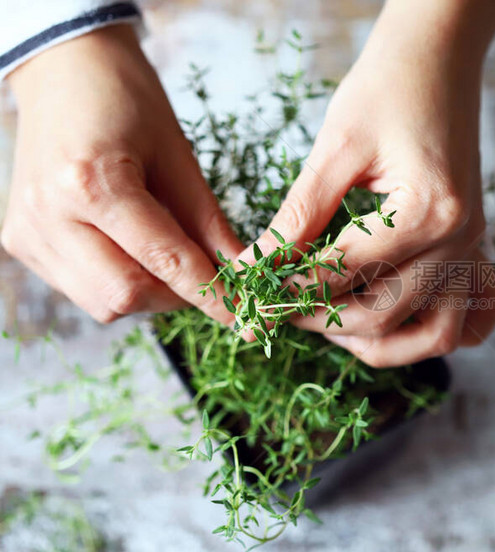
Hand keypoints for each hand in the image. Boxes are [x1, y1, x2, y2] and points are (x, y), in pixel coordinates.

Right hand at [1, 25, 242, 324]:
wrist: (65, 69)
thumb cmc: (126, 99)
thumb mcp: (178, 155)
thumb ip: (209, 222)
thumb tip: (246, 272)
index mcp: (91, 183)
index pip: (164, 261)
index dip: (210, 294)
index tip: (244, 314)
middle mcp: (49, 214)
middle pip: (125, 296)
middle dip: (175, 297)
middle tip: (205, 276)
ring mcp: (27, 231)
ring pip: (102, 302)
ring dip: (147, 294)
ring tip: (166, 256)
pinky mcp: (20, 240)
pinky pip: (79, 288)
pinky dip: (117, 281)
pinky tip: (131, 250)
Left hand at [240, 0, 494, 366]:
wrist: (440, 55)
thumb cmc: (388, 86)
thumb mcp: (335, 148)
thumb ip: (299, 216)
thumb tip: (256, 267)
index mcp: (428, 212)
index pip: (341, 274)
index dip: (286, 289)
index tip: (249, 297)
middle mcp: (459, 240)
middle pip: (382, 315)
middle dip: (319, 319)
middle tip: (275, 307)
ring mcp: (473, 247)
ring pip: (430, 334)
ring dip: (375, 340)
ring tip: (328, 321)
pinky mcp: (473, 246)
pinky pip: (468, 317)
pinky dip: (432, 329)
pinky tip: (395, 320)